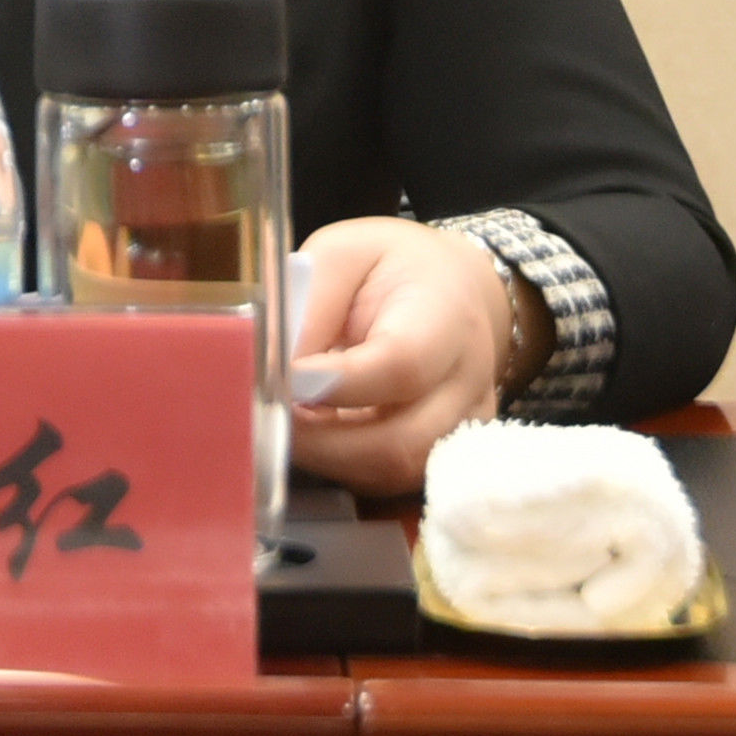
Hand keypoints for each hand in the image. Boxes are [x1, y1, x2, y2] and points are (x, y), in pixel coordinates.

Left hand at [286, 218, 541, 496]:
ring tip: (288, 423)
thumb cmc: (389, 269)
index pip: (401, 366)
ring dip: (326, 459)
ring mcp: (464, 430)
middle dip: (319, 441)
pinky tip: (316, 434)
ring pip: (392, 474)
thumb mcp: (341, 255)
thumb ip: (308, 305)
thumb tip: (275, 369)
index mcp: (447, 315)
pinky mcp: (448, 457)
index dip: (335, 384)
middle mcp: (467, 383)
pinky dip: (343, 465)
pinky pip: (391, 481)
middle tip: (268, 415)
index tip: (282, 379)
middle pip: (400, 443)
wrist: (454, 290)